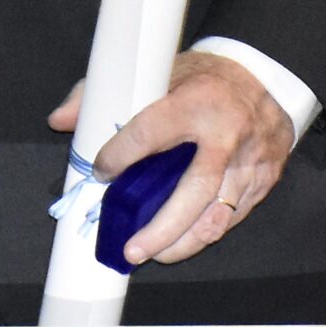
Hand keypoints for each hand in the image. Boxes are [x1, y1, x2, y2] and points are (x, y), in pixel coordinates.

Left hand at [48, 48, 295, 264]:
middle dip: (160, 229)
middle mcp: (226, 135)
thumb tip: (60, 121)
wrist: (264, 75)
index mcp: (195, 102)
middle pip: (193, 192)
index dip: (120, 157)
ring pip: (216, 215)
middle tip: (131, 249)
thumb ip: (103, 94)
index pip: (150, 135)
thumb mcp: (157, 72)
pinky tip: (184, 241)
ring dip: (182, 242)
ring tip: (154, 254)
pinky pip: (233, 216)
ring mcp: (250, 161)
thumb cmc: (204, 76)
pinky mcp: (265, 179)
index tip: (101, 172)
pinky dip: (206, 233)